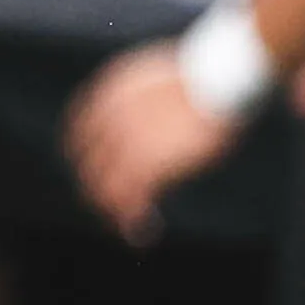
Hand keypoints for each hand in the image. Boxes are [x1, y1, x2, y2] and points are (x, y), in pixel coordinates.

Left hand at [65, 41, 242, 244]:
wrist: (222, 76)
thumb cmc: (209, 75)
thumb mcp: (163, 78)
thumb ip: (145, 100)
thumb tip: (160, 113)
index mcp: (110, 93)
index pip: (81, 133)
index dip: (87, 156)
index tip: (98, 170)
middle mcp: (109, 119)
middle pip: (90, 164)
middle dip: (98, 188)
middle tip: (111, 205)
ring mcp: (124, 143)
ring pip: (105, 186)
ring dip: (113, 208)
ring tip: (125, 223)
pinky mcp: (145, 164)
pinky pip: (129, 198)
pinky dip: (132, 217)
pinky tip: (141, 229)